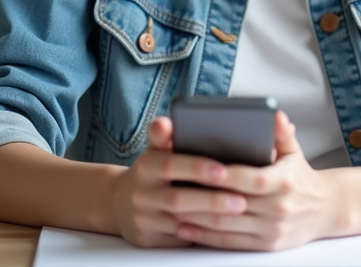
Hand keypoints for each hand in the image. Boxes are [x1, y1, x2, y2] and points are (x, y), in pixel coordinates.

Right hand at [109, 116, 249, 247]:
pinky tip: (224, 229)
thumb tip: (166, 122)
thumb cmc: (151, 172)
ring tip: (239, 213)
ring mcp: (143, 218)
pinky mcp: (148, 238)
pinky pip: (179, 238)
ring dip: (212, 219)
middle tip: (241, 200)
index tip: (223, 170)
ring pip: (181, 222)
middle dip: (211, 200)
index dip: (196, 167)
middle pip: (178, 198)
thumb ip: (164, 137)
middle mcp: (141, 193)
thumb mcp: (154, 151)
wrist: (119, 203)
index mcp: (145, 166)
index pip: (170, 165)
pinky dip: (202, 234)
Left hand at [171, 111, 343, 250]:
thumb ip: (280, 132)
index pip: (251, 178)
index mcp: (285, 181)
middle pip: (232, 204)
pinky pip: (230, 243)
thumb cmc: (301, 176)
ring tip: (171, 207)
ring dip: (196, 219)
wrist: (326, 211)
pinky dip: (204, 237)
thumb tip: (274, 114)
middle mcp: (279, 208)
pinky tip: (185, 228)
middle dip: (200, 196)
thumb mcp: (294, 151)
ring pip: (226, 226)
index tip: (198, 167)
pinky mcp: (266, 246)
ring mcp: (272, 230)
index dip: (224, 175)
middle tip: (173, 186)